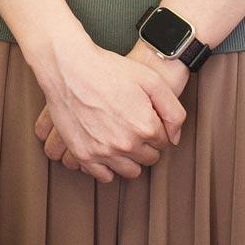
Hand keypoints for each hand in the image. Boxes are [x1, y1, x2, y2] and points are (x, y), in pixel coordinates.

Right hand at [24, 36, 185, 183]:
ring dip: (130, 159)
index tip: (145, 117)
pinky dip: (108, 167)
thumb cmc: (108, 70)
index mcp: (145, 127)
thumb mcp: (151, 81)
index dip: (156, 128)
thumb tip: (175, 138)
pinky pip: (104, 176)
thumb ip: (173, 111)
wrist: (68, 68)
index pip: (163, 142)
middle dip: (146, 145)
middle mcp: (126, 144)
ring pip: (130, 171)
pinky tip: (107, 150)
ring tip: (122, 139)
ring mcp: (103, 152)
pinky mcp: (84, 155)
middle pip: (149, 159)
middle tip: (134, 126)